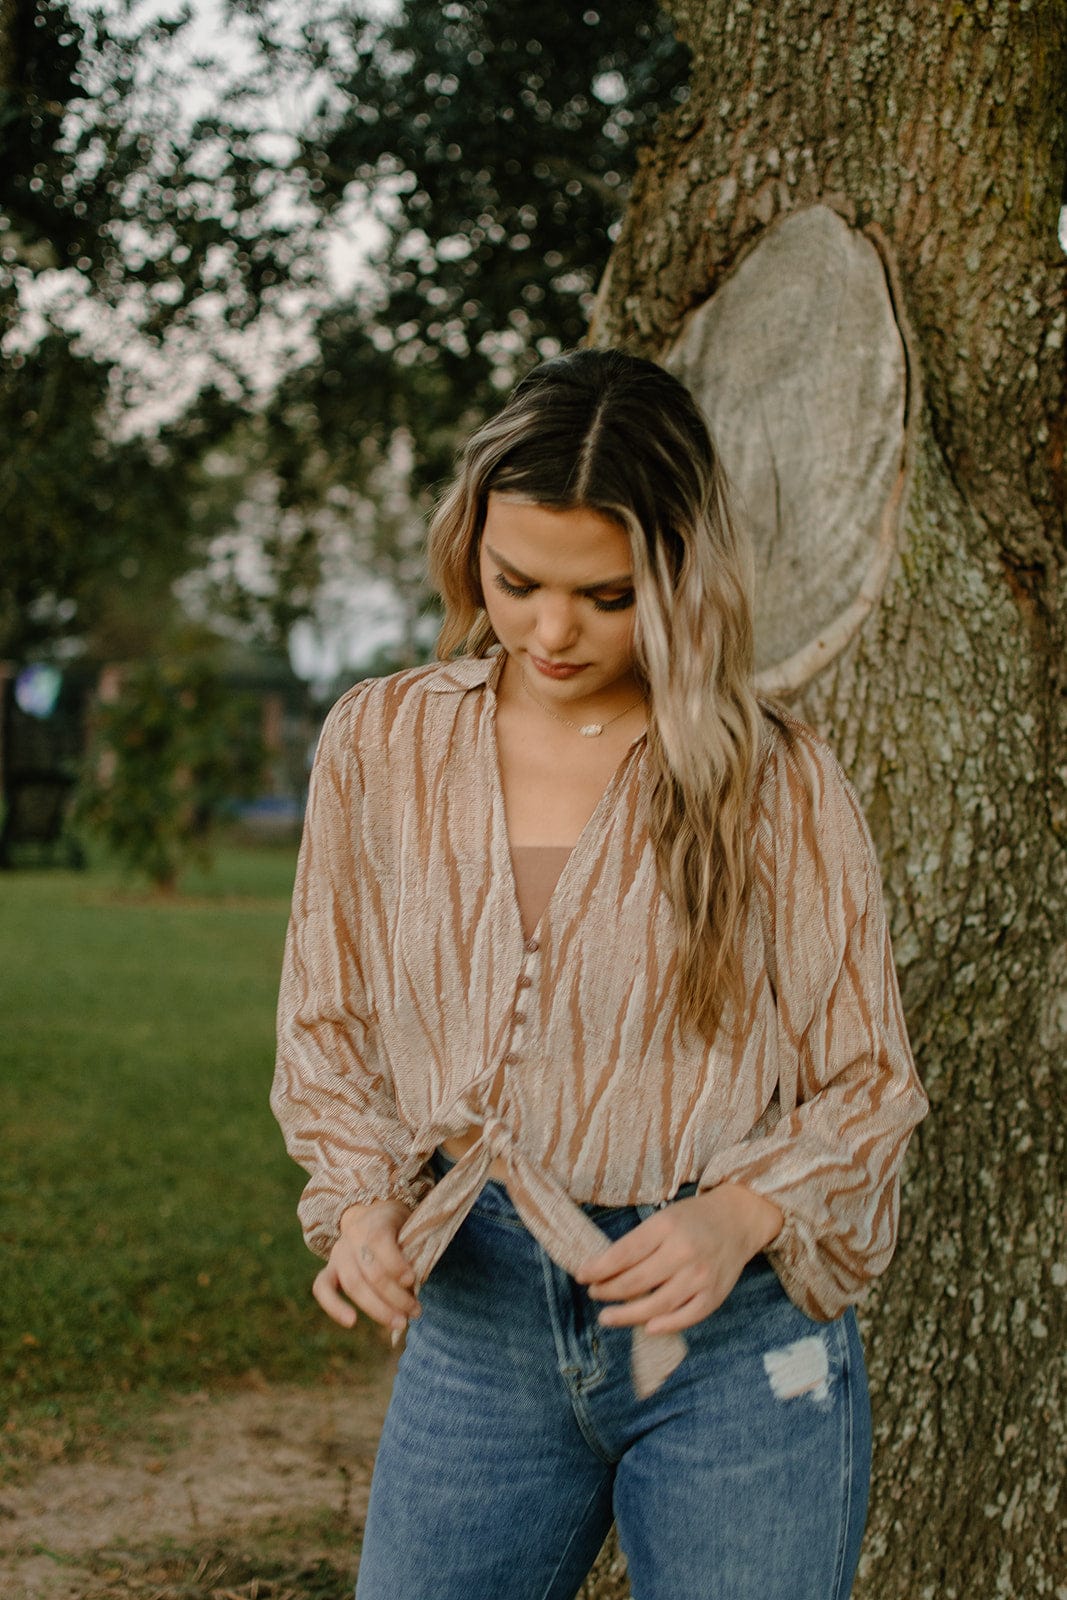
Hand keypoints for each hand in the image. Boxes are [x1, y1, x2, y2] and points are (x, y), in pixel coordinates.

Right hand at [312, 1198, 420, 1332]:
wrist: (369, 1215)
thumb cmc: (396, 1227)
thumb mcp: (408, 1227)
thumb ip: (410, 1249)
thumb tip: (412, 1284)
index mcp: (374, 1223)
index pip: (380, 1242)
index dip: (396, 1264)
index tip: (412, 1280)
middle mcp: (352, 1239)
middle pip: (370, 1272)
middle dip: (395, 1297)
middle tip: (415, 1312)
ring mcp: (338, 1255)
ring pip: (353, 1285)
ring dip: (378, 1309)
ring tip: (400, 1323)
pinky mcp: (328, 1270)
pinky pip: (322, 1289)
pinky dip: (334, 1307)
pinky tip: (352, 1322)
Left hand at [574, 1185, 783, 1335]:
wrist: (738, 1220)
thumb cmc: (693, 1219)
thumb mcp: (663, 1219)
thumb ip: (638, 1242)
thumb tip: (603, 1269)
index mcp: (666, 1226)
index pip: (624, 1253)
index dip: (599, 1268)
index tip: (581, 1275)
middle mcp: (683, 1252)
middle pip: (636, 1281)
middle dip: (608, 1291)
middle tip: (593, 1293)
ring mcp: (700, 1276)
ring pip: (656, 1305)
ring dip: (627, 1314)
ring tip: (607, 1316)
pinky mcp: (714, 1295)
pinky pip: (685, 1317)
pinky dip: (664, 1325)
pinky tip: (646, 1326)